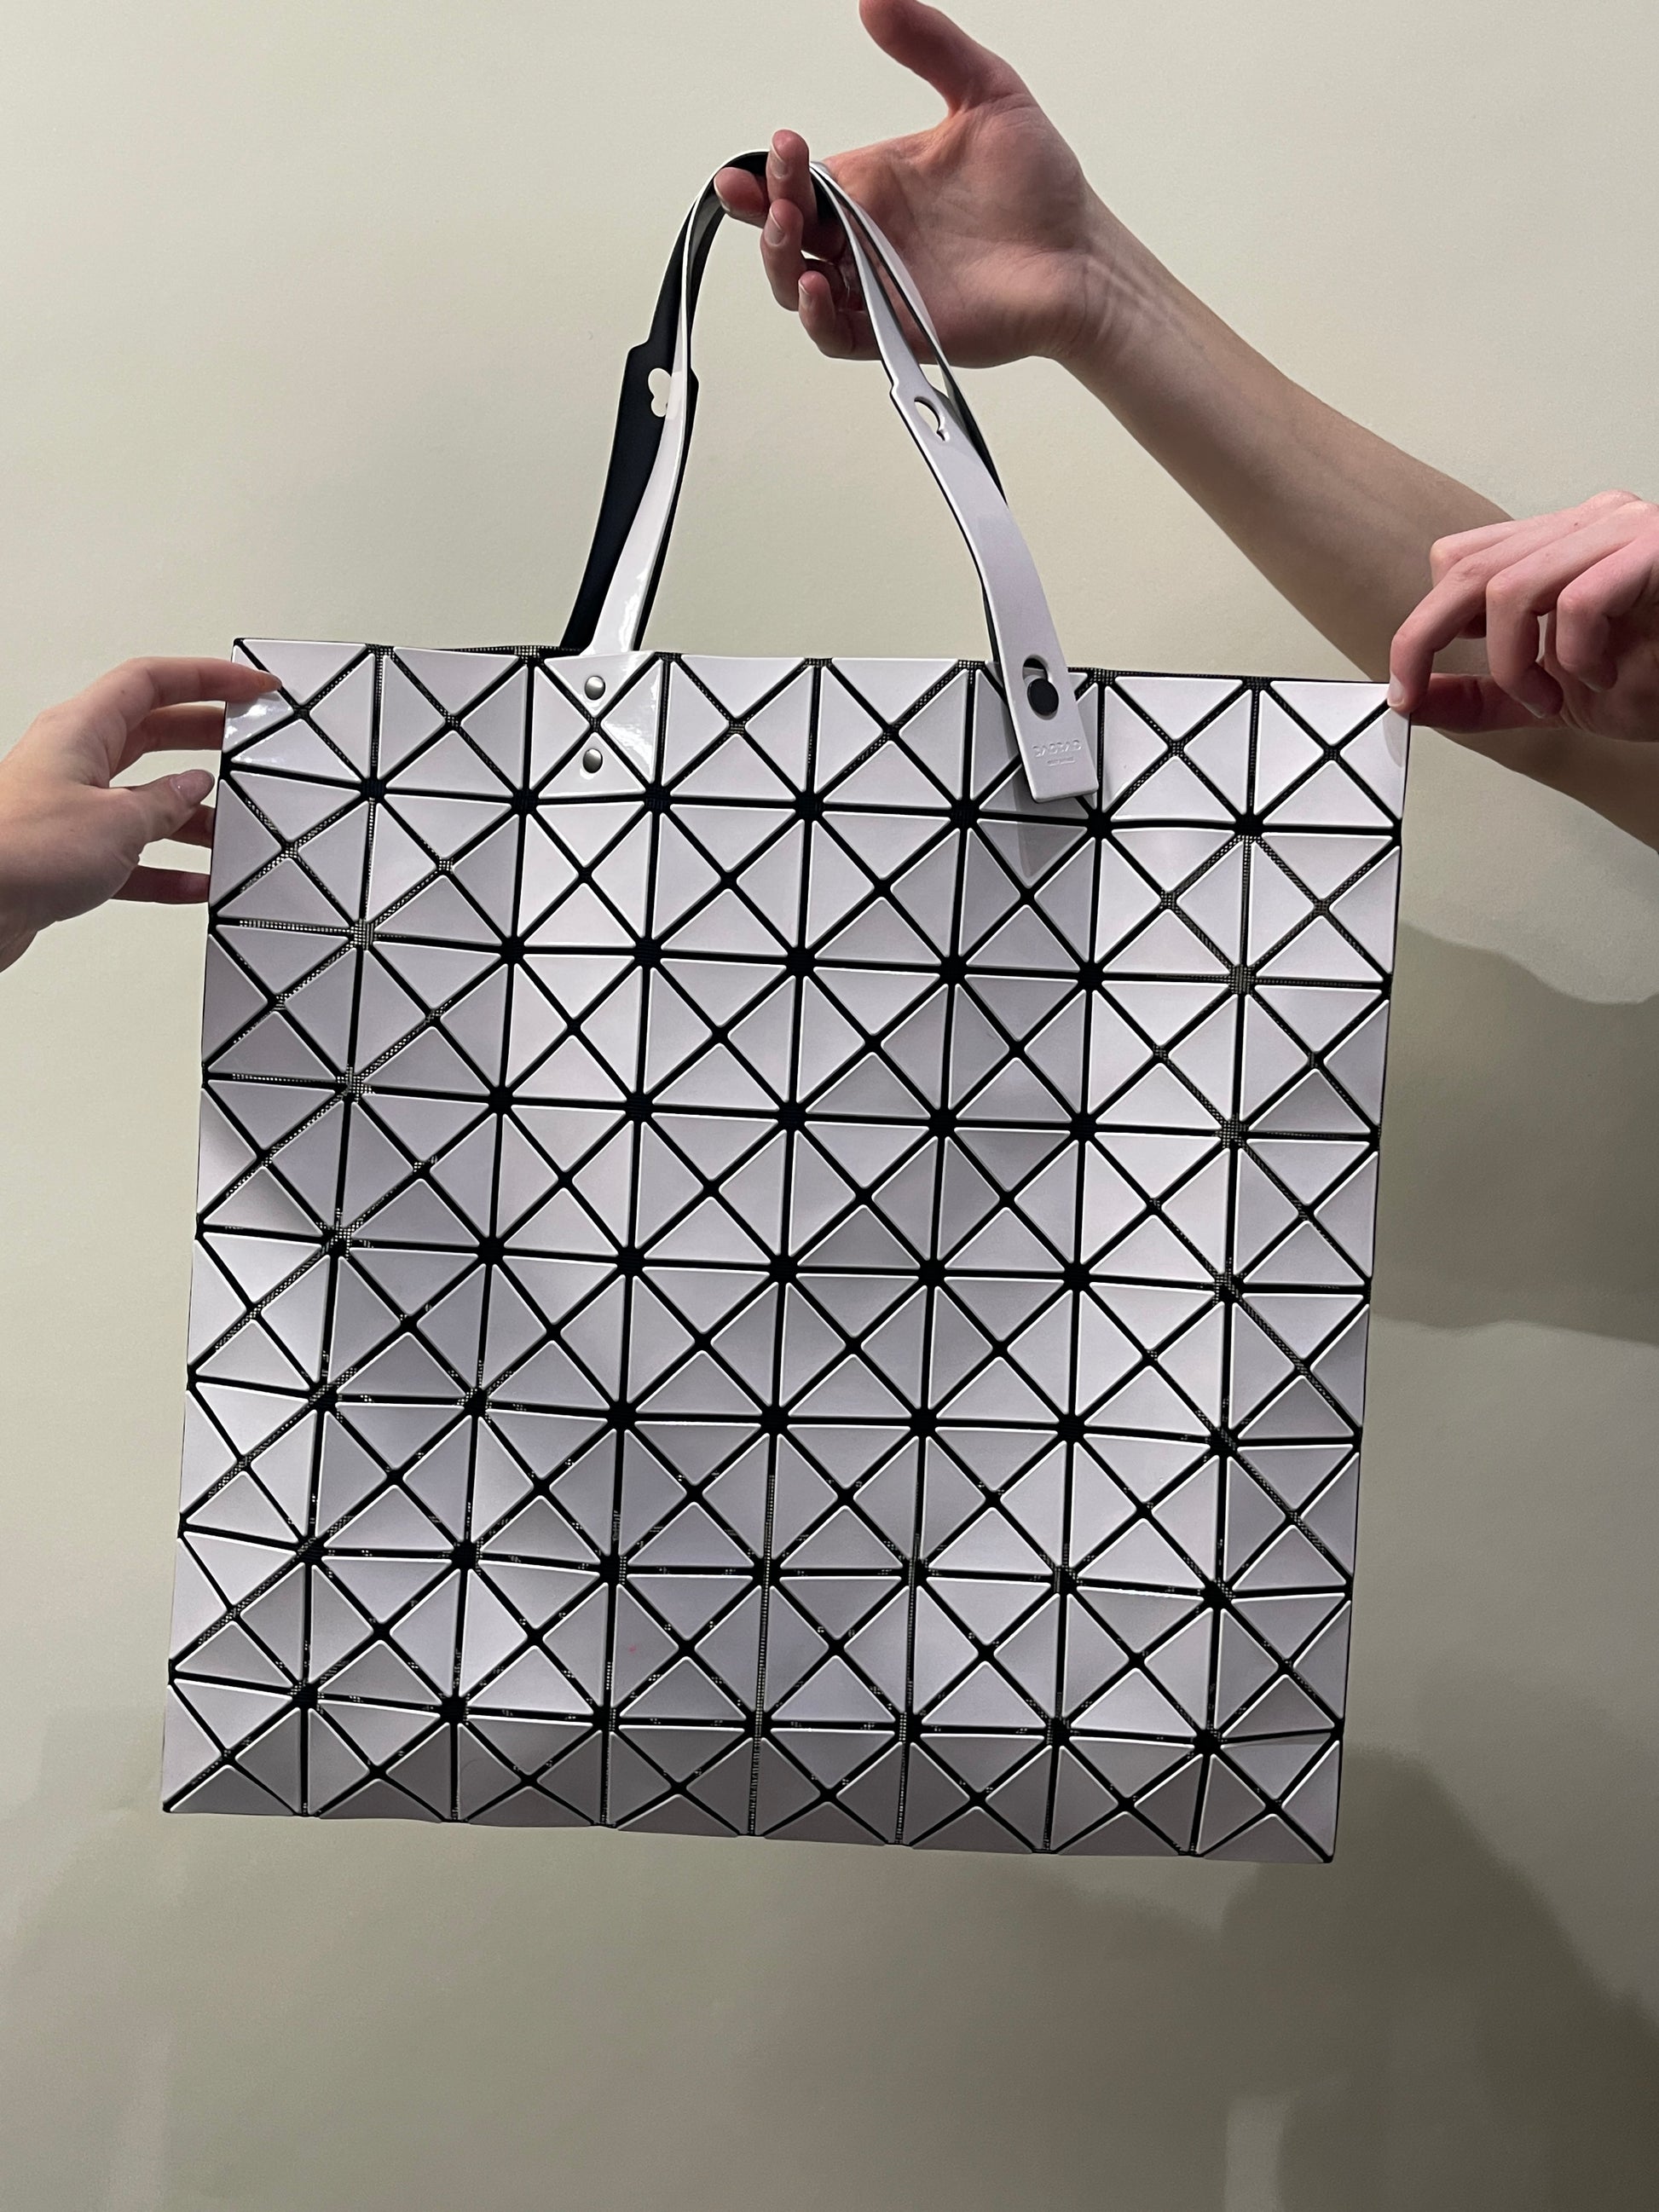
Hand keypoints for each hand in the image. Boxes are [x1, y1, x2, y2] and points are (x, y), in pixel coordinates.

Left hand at [0, 657, 278, 973]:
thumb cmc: (18, 851)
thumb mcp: (117, 820)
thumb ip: (165, 801)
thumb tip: (192, 788)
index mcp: (80, 729)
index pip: (153, 681)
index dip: (208, 677)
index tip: (250, 684)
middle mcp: (73, 760)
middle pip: (152, 733)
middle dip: (205, 736)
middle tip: (247, 739)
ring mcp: (70, 807)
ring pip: (144, 798)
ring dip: (189, 814)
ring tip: (228, 828)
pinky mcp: (67, 854)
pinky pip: (131, 854)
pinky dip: (166, 868)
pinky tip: (195, 882)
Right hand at [713, 0, 1118, 369]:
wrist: (1081, 256)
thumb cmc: (1042, 188)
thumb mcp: (987, 91)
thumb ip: (931, 45)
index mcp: (875, 185)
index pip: (802, 179)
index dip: (771, 171)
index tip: (775, 146)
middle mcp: (868, 239)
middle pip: (789, 230)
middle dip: (766, 206)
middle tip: (770, 183)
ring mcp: (878, 289)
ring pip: (797, 284)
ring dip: (779, 258)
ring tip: (789, 225)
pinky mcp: (896, 333)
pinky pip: (836, 335)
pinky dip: (816, 316)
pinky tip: (817, 286)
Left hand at [1389, 492, 1658, 742]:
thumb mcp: (1557, 696)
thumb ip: (1485, 698)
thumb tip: (1411, 702)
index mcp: (1561, 547)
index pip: (1461, 560)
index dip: (1422, 622)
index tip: (1407, 685)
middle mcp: (1589, 525)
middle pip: (1466, 568)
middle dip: (1422, 638)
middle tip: (1416, 694)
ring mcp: (1626, 531)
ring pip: (1510, 588)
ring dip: (1512, 663)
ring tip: (1549, 695)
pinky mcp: (1658, 552)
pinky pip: (1580, 602)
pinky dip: (1576, 657)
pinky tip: (1605, 675)